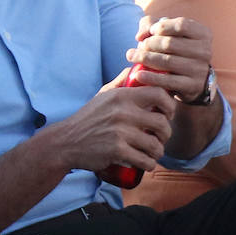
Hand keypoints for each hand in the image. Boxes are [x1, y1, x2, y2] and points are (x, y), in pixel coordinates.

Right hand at [54, 73, 176, 173]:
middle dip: (165, 134)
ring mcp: (120, 132)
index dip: (170, 105)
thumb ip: (119, 82)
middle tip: (160, 138)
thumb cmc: (87, 119)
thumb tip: (134, 69)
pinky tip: (146, 163)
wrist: (65, 142)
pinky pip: (144, 160)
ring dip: (158, 152)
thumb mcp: (102, 96)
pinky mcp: (117, 150)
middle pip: (162, 123)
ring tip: (153, 153)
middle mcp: (123, 112)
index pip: (159, 94)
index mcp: (122, 96)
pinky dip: (148, 164)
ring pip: (155, 145)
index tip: (167, 114)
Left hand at [128, 15, 213, 103]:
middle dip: (149, 44)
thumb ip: (151, 25)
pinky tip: (138, 75)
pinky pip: (168, 81)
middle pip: (170, 43)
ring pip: (167, 61)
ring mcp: (200, 69)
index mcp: (203, 34)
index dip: (162, 26)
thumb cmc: (175, 51)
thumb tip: (141, 36)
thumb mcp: (167, 34)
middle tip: (138, 47)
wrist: (190, 80)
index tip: (151, 31)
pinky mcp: (192, 86)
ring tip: (131, 56)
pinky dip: (151, 77)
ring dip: (145, 58)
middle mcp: (205, 51)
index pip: (181, 25)